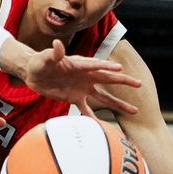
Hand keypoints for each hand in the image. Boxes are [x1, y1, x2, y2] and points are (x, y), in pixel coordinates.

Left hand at [20, 40, 140, 117]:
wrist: (33, 73)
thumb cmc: (40, 61)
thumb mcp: (46, 57)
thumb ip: (54, 53)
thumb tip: (56, 45)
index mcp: (80, 64)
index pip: (95, 65)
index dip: (106, 66)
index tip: (119, 69)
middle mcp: (85, 76)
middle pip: (107, 79)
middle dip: (123, 82)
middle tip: (139, 84)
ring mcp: (82, 88)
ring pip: (104, 97)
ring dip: (118, 104)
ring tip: (134, 111)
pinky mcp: (75, 98)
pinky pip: (87, 110)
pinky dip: (93, 118)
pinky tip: (103, 128)